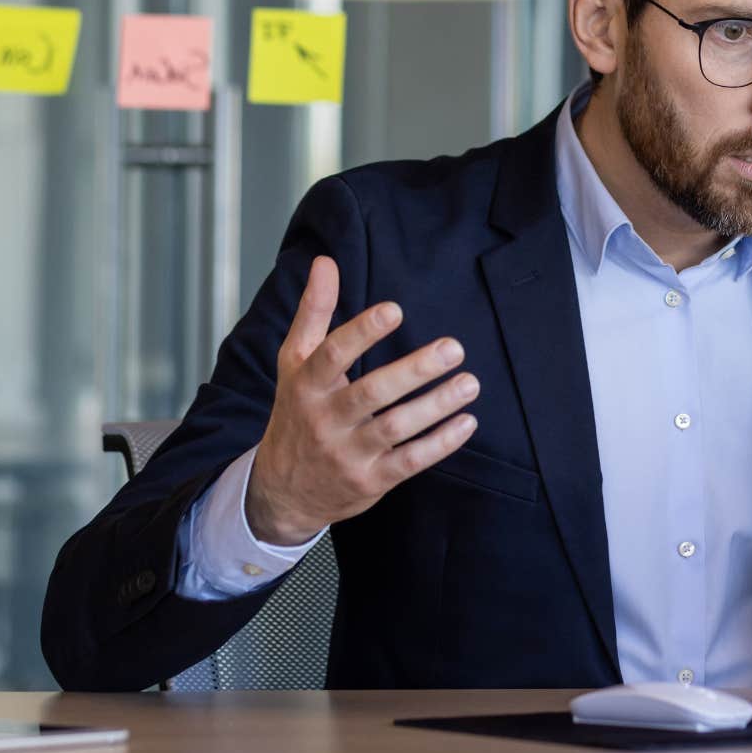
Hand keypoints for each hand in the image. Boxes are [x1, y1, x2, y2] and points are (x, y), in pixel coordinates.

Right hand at [245, 256, 480, 545]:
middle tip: (454, 347)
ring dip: (436, 405)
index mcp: (307, 384)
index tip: (395, 310)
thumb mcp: (295, 363)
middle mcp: (326, 419)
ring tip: (470, 383)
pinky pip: (409, 462)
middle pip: (371, 392)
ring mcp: (347, 453)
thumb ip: (314, 312)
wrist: (282, 491)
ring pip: (395, 428)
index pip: (332, 355)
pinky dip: (440, 444)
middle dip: (414, 370)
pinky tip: (467, 422)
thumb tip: (325, 261)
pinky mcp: (370, 481)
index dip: (362, 332)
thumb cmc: (297, 413)